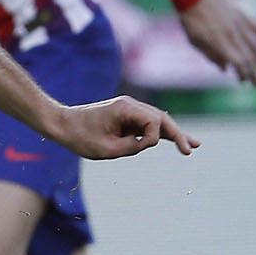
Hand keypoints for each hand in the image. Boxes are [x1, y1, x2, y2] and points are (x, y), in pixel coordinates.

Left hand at [51, 96, 197, 160]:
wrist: (61, 125)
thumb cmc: (80, 137)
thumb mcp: (106, 149)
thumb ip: (131, 147)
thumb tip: (150, 142)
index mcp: (125, 108)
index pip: (153, 122)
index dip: (153, 138)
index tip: (140, 148)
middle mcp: (130, 105)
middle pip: (161, 118)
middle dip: (177, 134)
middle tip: (191, 149)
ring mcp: (129, 110)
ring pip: (158, 121)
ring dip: (175, 133)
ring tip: (193, 146)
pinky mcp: (126, 117)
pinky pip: (148, 125)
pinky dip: (161, 133)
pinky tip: (177, 141)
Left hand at [178, 0, 255, 84]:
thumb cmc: (190, 17)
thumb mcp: (195, 40)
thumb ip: (211, 55)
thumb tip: (225, 69)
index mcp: (220, 43)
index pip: (239, 64)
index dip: (244, 74)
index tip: (245, 82)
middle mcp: (233, 35)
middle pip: (250, 58)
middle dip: (255, 72)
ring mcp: (240, 23)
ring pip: (255, 45)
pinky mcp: (242, 13)